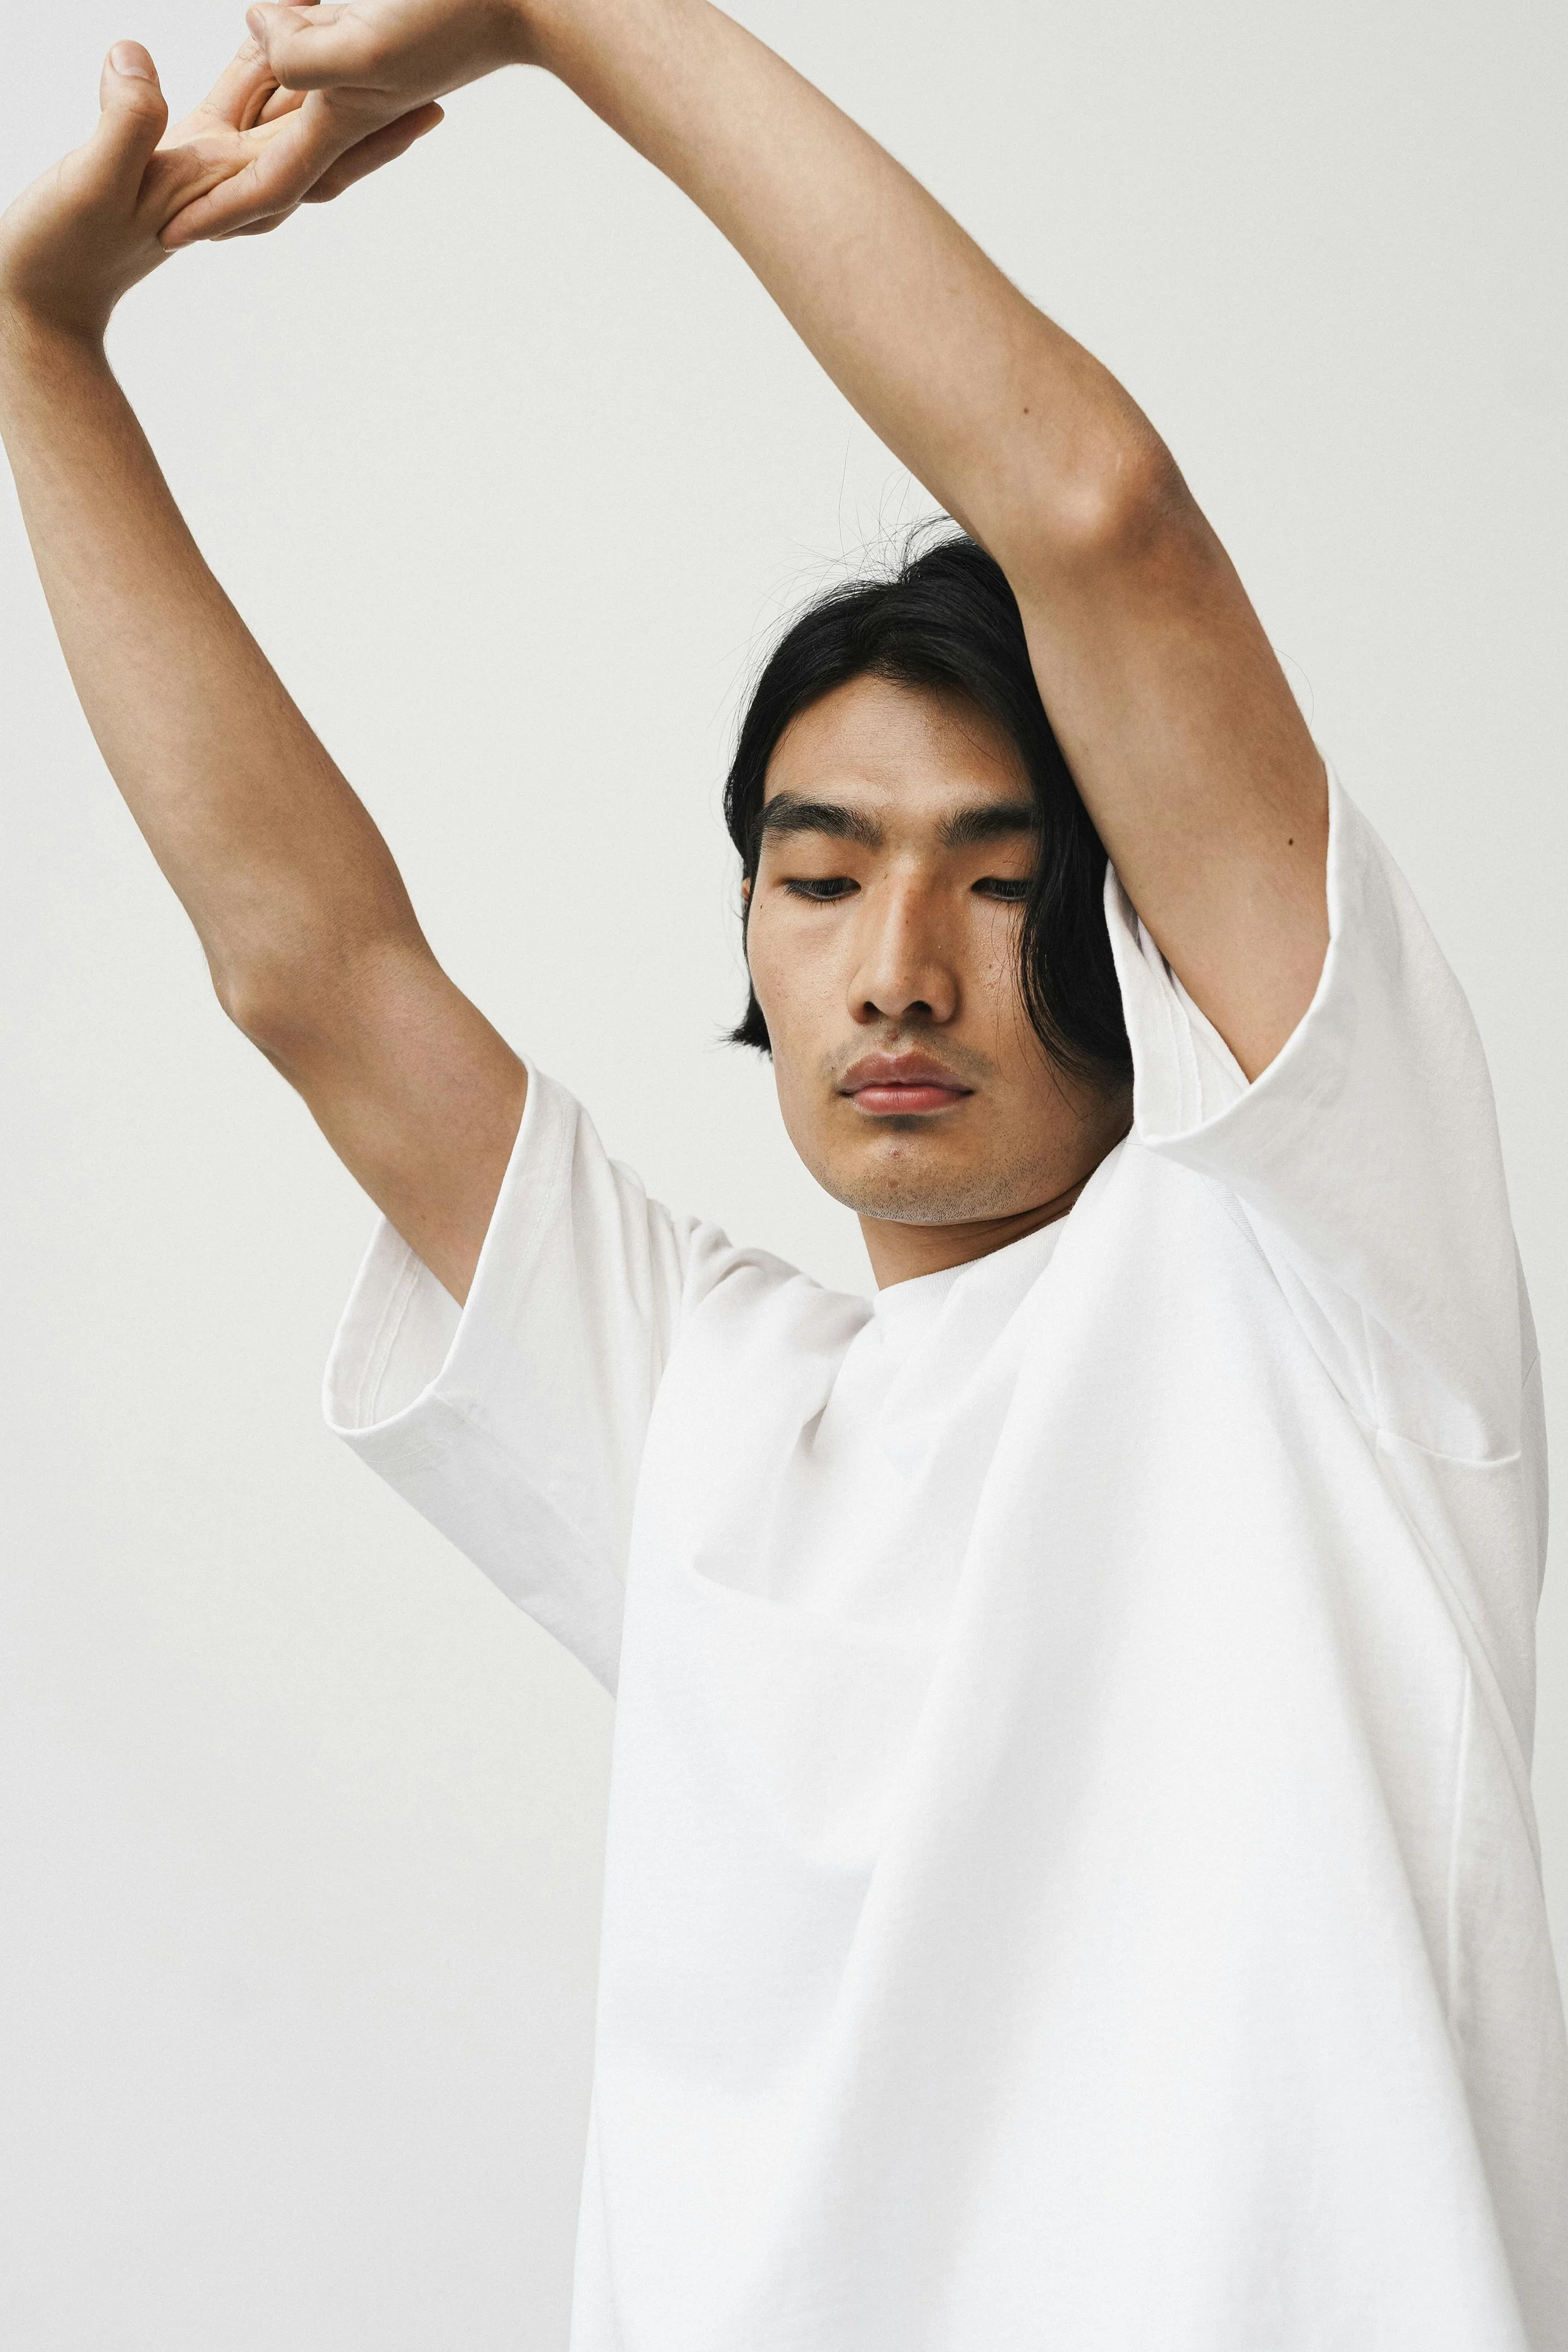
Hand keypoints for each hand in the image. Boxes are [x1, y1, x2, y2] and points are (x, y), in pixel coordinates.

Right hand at [0, 38, 443, 344]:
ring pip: (283, 116)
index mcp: (223, 177)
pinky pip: (236, 109)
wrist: (34, 301)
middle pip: (320, 133)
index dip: (363, 107)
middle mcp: (227, 176)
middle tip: (431, 62)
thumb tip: (138, 59)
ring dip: (326, 81)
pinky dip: (265, 77)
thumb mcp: (89, 180)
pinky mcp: (174, 158)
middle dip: (374, 101)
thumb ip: (123, 123)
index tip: (420, 81)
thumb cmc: (58, 250)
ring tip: (364, 42)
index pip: (311, 138)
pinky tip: (275, 48)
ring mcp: (204, 170)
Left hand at [162, 0, 533, 248]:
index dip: (217, 212)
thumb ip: (302, 55)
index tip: (168, 237)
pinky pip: (326, 59)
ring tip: (223, 145)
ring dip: (264, 132)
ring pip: (301, 111)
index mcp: (345, 117)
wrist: (544, 0)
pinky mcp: (388, 38)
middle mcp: (355, 102)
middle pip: (282, 162)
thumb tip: (257, 33)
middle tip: (191, 215)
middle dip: (236, 194)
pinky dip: (295, 61)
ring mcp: (373, 72)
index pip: (268, 182)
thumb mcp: (367, 45)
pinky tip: (285, 39)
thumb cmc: (462, 14)